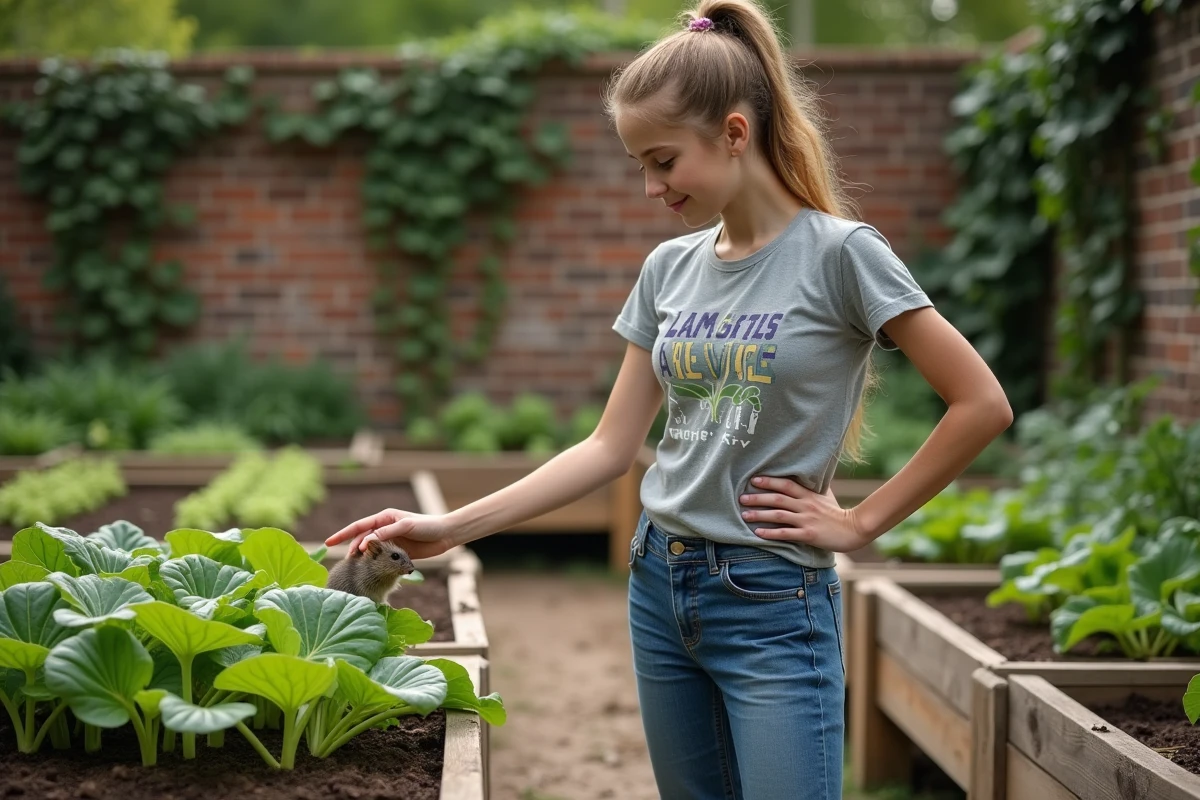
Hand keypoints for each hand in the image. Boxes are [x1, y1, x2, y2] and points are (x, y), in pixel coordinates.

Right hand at [325, 508, 456, 559]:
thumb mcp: (406, 526)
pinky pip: (381, 558)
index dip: (343, 534)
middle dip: (352, 549)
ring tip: (356, 567)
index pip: (359, 526)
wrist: (446, 535)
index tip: (328, 542)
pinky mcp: (397, 553)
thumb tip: (364, 542)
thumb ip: (385, 534)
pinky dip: (373, 564)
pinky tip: (369, 571)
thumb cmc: (428, 526)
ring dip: (363, 558)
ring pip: (370, 550)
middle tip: (348, 562)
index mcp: (384, 518)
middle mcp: (385, 529)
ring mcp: (390, 541)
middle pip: (362, 539)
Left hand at [738, 475, 868, 552]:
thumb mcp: (827, 496)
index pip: (786, 484)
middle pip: (778, 499)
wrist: (854, 529)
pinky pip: (786, 534)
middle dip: (758, 498)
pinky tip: (758, 533)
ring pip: (779, 515)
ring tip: (744, 515)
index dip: (769, 481)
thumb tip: (808, 474)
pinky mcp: (809, 534)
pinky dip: (771, 533)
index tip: (754, 480)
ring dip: (760, 515)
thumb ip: (814, 487)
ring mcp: (807, 520)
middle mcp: (806, 505)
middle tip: (742, 498)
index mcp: (809, 495)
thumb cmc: (838, 513)